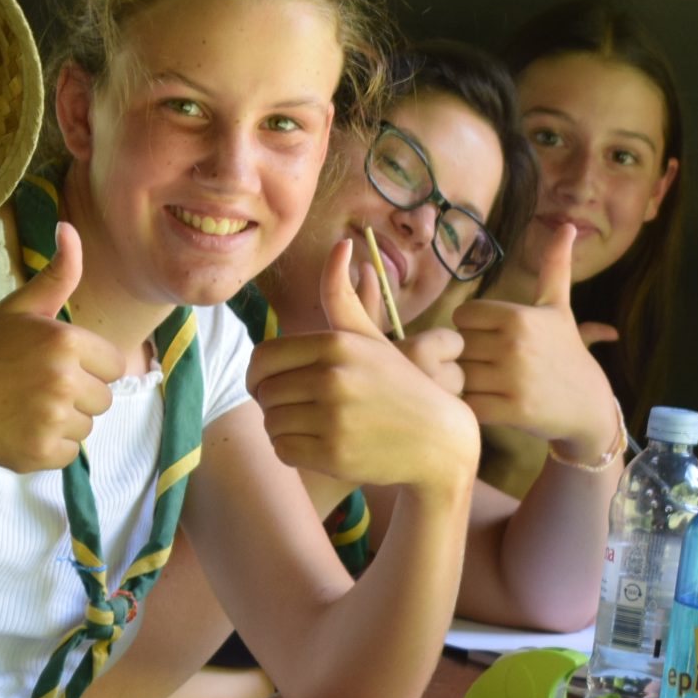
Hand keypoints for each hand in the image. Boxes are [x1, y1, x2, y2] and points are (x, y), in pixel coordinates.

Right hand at [0, 221, 126, 472]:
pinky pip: (69, 452)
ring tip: (26, 406)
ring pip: (87, 426)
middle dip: (78, 393)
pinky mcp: (41, 452)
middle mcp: (64, 381)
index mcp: (65, 342)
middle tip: (35, 386)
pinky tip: (20, 428)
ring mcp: (52, 420)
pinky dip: (49, 445)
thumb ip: (58, 274)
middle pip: (104, 398)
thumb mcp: (20, 307)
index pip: (113, 364)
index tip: (54, 363)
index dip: (88, 365)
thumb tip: (70, 227)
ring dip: (64, 420)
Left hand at [248, 238, 480, 500]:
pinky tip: (316, 445)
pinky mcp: (335, 453)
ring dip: (282, 427)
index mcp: (336, 344)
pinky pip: (283, 450)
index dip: (259, 375)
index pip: (262, 358)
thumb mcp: (370, 337)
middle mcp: (333, 377)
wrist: (438, 440)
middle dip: (273, 403)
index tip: (273, 385)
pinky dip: (292, 451)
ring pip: (271, 422)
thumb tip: (341, 243)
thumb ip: (342, 297)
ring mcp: (334, 417)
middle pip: (264, 392)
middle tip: (297, 408)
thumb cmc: (398, 384)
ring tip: (309, 425)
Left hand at [452, 223, 618, 457]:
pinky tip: (494, 404)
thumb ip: (555, 267)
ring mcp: (513, 379)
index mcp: (518, 316)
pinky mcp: (512, 411)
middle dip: (469, 357)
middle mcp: (514, 344)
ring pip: (460, 377)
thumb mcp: (559, 308)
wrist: (589, 405)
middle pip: (458, 347)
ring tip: (491, 385)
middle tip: (491, 366)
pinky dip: (475, 407)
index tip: (492, 339)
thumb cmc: (566, 353)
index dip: (473, 329)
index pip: (462, 316)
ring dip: (469, 384)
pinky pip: (470, 405)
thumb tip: (566, 225)